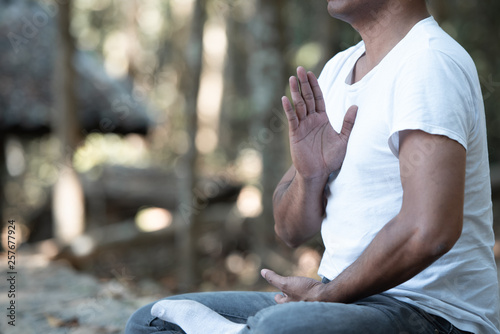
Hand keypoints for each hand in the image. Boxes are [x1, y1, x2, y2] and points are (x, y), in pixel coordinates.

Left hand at [261, 269, 324, 303]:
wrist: (326, 296)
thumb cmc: (304, 291)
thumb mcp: (286, 284)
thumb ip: (274, 278)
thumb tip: (262, 272)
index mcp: (288, 303)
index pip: (280, 301)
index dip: (278, 297)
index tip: (277, 295)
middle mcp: (297, 306)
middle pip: (290, 302)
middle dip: (288, 298)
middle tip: (288, 293)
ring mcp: (307, 304)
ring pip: (300, 300)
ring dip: (299, 296)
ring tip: (300, 291)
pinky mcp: (317, 300)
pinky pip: (310, 298)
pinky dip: (309, 294)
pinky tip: (312, 290)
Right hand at [283, 66, 356, 180]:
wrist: (319, 173)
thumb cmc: (331, 159)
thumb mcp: (344, 140)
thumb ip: (348, 123)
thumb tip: (356, 106)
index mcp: (322, 119)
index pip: (318, 98)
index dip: (314, 85)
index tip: (311, 73)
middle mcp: (311, 120)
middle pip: (307, 98)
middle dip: (303, 83)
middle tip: (299, 68)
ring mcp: (302, 126)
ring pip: (298, 105)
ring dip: (295, 92)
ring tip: (292, 78)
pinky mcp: (295, 134)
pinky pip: (292, 119)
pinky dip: (289, 109)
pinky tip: (285, 99)